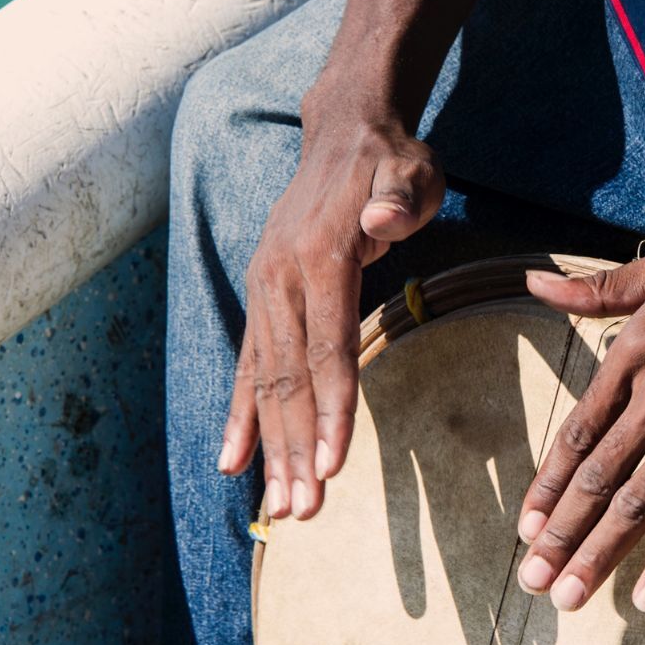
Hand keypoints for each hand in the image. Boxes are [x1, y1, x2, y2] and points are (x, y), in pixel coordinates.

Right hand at [216, 94, 444, 520]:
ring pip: (264, 382)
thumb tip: (385, 218)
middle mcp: (279, 279)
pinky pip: (246, 368)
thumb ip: (399, 197)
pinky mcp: (264, 301)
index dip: (332, 408)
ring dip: (273, 448)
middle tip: (305, 512)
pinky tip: (233, 464)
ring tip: (282, 507)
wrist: (344, 131)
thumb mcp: (411, 170)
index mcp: (318, 255)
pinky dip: (240, 418)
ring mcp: (265, 291)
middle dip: (297, 449)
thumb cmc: (390, 160)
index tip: (335, 465)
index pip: (327, 346)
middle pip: (287, 378)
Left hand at [513, 240, 644, 612]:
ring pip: (640, 503)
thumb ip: (598, 288)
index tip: (525, 525)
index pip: (578, 434)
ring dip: (601, 554)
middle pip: (598, 478)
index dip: (549, 485)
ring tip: (570, 597)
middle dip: (561, 535)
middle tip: (533, 580)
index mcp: (634, 354)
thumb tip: (534, 283)